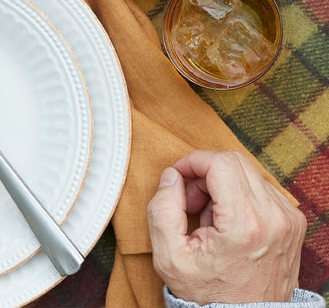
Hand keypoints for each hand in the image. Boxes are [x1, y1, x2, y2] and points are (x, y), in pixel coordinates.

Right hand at [147, 149, 306, 304]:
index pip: (220, 162)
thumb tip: (172, 176)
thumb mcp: (169, 256)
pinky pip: (261, 187)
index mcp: (245, 224)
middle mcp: (273, 218)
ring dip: (222, 184)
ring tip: (210, 216)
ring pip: (247, 172)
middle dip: (205, 172)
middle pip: (234, 161)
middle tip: (191, 200)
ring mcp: (287, 220)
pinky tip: (229, 221)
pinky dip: (240, 195)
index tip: (178, 176)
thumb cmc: (208, 294)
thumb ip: (162, 209)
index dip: (192, 161)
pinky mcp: (293, 223)